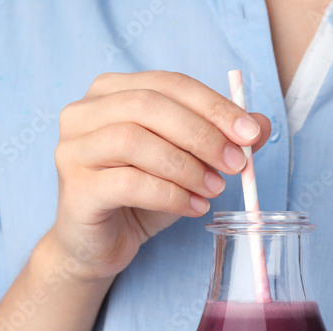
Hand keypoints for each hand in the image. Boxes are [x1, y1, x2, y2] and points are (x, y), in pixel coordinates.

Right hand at [50, 70, 270, 279]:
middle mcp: (83, 113)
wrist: (98, 245)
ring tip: (215, 189)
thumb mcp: (186, 163)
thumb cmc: (140, 196)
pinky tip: (194, 207)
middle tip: (237, 163)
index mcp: (110, 91)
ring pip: (134, 142)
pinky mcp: (76, 189)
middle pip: (148, 106)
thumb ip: (220, 139)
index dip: (213, 105)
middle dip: (202, 134)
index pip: (169, 83)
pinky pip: (128, 184)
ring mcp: (73, 149)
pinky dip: (170, 195)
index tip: (250, 133)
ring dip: (186, 166)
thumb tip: (259, 126)